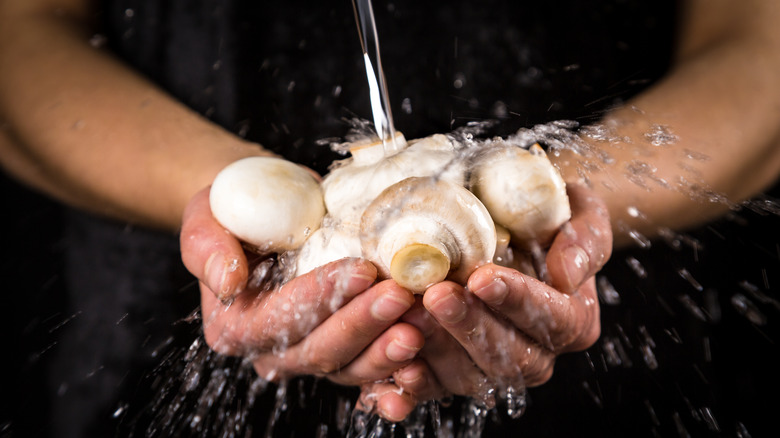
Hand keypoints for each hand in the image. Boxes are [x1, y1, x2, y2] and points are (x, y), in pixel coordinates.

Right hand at [180, 187, 430, 419]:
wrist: (266, 214)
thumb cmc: (236, 211)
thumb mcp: (205, 215)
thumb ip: (207, 247)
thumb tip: (228, 280)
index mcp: (235, 327)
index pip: (281, 320)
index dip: (322, 297)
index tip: (361, 269)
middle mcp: (271, 351)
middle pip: (321, 350)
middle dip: (364, 323)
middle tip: (402, 294)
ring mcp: (310, 353)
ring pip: (352, 365)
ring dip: (389, 348)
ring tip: (424, 321)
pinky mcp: (343, 348)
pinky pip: (373, 366)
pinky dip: (401, 363)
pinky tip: (430, 345)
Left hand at [398, 184, 610, 404]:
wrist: (509, 221)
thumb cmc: (548, 213)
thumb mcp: (580, 211)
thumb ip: (584, 239)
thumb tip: (567, 274)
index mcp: (572, 319)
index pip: (553, 320)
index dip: (517, 301)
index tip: (482, 277)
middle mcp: (537, 353)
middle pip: (509, 357)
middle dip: (470, 326)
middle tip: (436, 294)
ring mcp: (493, 367)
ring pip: (469, 376)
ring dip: (436, 350)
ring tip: (408, 316)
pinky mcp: (452, 373)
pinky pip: (434, 388)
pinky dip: (414, 384)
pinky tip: (396, 370)